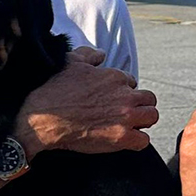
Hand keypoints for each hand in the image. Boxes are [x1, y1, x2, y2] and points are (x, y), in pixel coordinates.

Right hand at [17, 48, 157, 155]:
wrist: (43, 119)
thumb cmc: (54, 91)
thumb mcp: (71, 62)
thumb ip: (89, 55)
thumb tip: (101, 54)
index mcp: (114, 77)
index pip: (132, 83)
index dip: (123, 91)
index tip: (113, 99)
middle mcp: (124, 95)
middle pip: (149, 98)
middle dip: (140, 105)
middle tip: (127, 113)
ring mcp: (125, 117)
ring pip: (151, 117)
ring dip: (143, 121)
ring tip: (130, 126)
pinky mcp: (121, 137)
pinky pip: (143, 140)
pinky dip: (136, 141)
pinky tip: (124, 141)